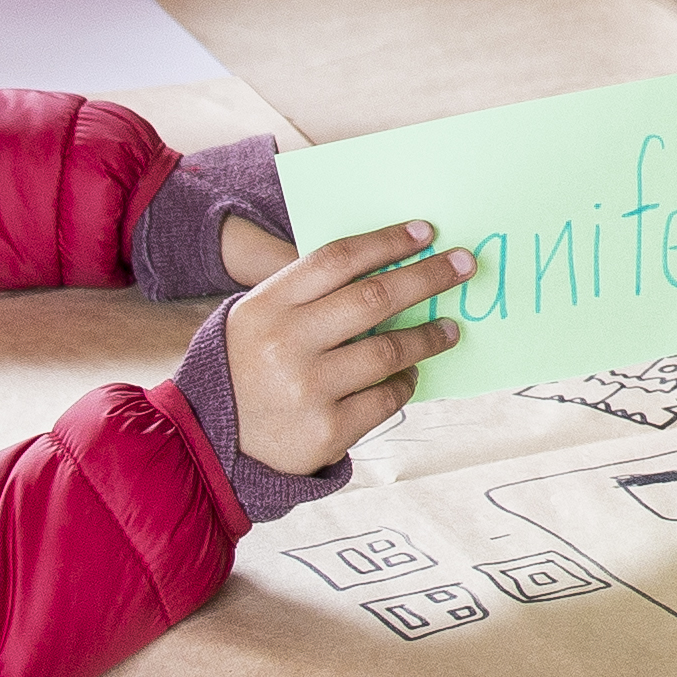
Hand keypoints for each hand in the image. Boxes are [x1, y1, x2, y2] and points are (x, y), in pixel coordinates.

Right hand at [224, 219, 469, 477]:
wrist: (212, 443)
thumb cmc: (248, 367)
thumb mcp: (258, 319)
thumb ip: (308, 294)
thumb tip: (389, 267)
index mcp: (268, 305)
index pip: (337, 259)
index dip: (387, 241)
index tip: (427, 232)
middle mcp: (287, 343)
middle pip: (374, 298)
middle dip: (427, 277)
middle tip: (463, 265)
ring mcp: (308, 389)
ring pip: (389, 350)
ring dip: (429, 336)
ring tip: (448, 329)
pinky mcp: (327, 430)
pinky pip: (386, 397)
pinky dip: (405, 381)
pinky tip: (411, 372)